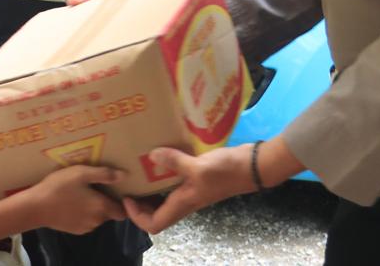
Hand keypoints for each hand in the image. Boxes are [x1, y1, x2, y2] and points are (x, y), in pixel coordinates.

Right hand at [27, 166, 126, 233]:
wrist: (36, 207)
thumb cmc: (60, 187)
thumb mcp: (81, 173)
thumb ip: (104, 174)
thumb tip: (125, 175)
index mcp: (101, 207)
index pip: (122, 212)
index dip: (122, 203)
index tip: (118, 191)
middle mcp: (97, 221)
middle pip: (109, 213)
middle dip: (106, 202)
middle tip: (96, 187)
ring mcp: (85, 227)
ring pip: (97, 217)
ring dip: (94, 208)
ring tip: (84, 193)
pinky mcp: (75, 230)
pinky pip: (86, 221)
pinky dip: (84, 213)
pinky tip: (74, 202)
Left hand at [122, 146, 251, 233]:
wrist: (253, 166)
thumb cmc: (226, 172)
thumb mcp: (198, 166)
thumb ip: (175, 161)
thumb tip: (152, 155)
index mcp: (183, 204)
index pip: (154, 224)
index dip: (137, 217)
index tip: (127, 199)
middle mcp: (185, 201)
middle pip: (157, 213)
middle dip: (140, 203)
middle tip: (129, 184)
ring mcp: (192, 190)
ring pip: (164, 197)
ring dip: (151, 188)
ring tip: (139, 168)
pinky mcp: (198, 178)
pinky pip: (175, 181)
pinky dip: (165, 173)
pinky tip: (162, 155)